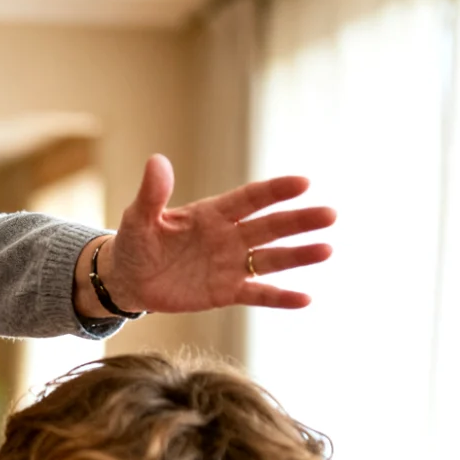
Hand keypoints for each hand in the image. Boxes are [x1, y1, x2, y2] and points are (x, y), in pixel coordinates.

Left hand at [101, 155, 335, 313]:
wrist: (128, 279)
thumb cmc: (135, 242)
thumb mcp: (139, 218)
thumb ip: (153, 194)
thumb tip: (157, 161)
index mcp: (212, 213)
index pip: (249, 198)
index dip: (275, 191)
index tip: (303, 183)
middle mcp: (229, 236)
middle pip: (270, 227)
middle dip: (299, 221)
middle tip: (330, 214)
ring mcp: (231, 265)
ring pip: (270, 259)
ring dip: (298, 255)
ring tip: (327, 249)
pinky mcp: (227, 292)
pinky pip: (258, 294)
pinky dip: (280, 297)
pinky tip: (306, 299)